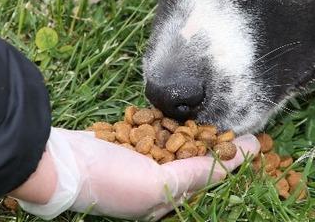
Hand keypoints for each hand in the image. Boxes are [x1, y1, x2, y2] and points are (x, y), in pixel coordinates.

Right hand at [17, 128, 259, 219]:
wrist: (59, 163)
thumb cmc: (109, 181)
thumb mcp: (159, 184)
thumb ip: (195, 175)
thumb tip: (232, 164)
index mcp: (161, 204)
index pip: (205, 181)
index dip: (230, 162)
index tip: (255, 143)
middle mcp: (152, 186)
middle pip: (194, 162)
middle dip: (217, 146)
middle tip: (243, 127)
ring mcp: (137, 163)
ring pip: (176, 144)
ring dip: (197, 132)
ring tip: (220, 115)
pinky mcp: (125, 142)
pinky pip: (154, 131)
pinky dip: (170, 122)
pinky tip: (182, 111)